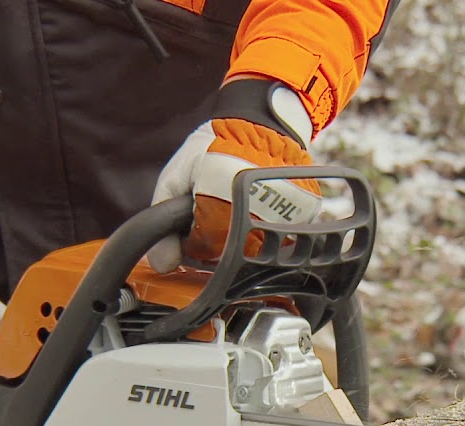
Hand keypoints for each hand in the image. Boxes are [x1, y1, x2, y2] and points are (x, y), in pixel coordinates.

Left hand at [149, 77, 321, 272]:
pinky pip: (280, 239)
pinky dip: (267, 227)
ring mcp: (282, 221)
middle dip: (216, 237)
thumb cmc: (215, 146)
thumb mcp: (176, 176)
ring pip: (254, 251)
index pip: (200, 250)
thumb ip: (163, 221)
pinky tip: (259, 205)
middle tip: (216, 204)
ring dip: (242, 234)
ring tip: (236, 202)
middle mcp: (254, 222)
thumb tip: (163, 264)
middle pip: (228, 255)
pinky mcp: (302, 217)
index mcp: (220, 213)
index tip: (196, 213)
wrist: (260, 122)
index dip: (192, 235)